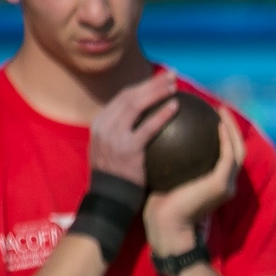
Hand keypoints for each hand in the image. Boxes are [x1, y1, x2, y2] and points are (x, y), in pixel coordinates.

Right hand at [87, 70, 180, 185]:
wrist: (108, 200)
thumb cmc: (117, 177)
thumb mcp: (111, 150)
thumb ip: (123, 133)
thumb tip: (146, 120)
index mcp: (100, 123)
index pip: (123, 97)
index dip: (143, 85)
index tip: (160, 79)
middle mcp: (103, 126)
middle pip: (130, 95)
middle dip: (151, 82)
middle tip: (171, 75)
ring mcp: (113, 137)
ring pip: (136, 105)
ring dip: (157, 91)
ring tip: (174, 85)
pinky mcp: (127, 149)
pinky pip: (147, 127)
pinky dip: (162, 114)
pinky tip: (176, 106)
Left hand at [144, 105, 243, 257]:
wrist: (164, 226)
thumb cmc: (160, 205)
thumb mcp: (167, 176)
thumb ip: (172, 160)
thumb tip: (160, 137)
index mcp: (216, 183)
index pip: (225, 155)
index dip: (223, 135)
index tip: (209, 116)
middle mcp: (227, 183)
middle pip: (237, 149)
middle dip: (232, 127)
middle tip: (219, 108)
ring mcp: (227, 184)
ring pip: (237, 149)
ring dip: (232, 128)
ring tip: (220, 110)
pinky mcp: (222, 183)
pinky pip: (227, 155)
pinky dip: (226, 138)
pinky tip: (217, 123)